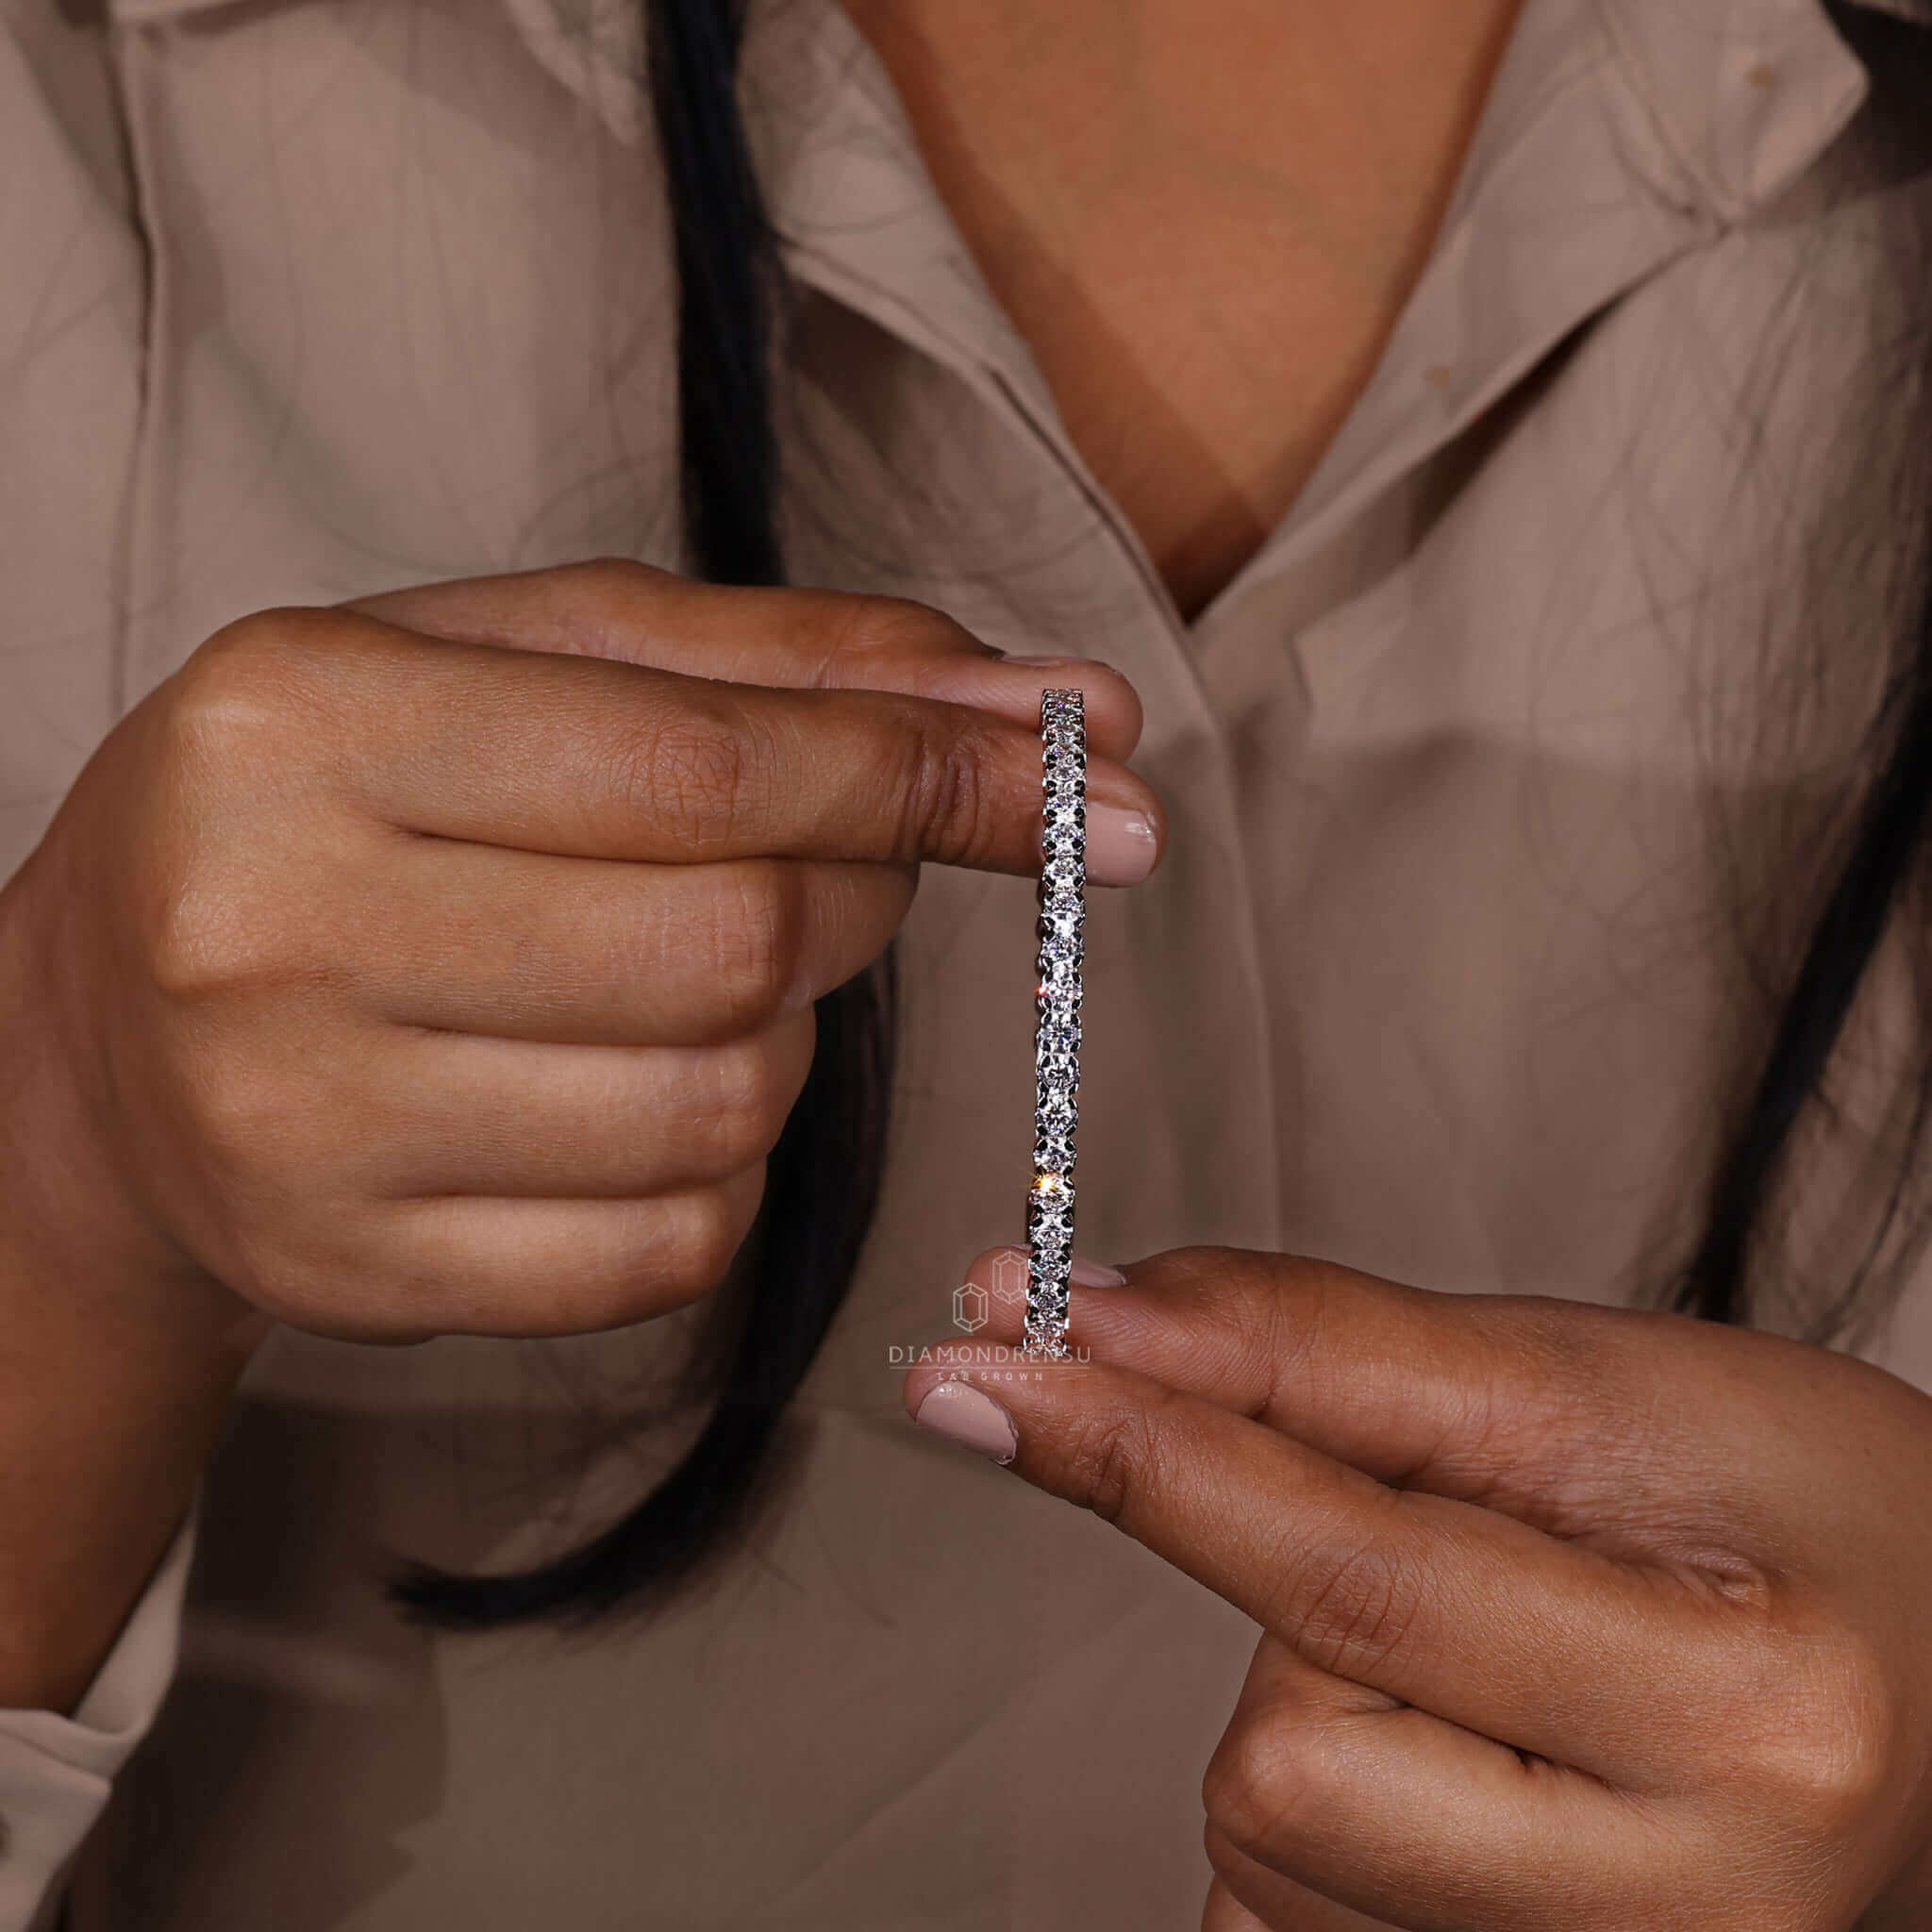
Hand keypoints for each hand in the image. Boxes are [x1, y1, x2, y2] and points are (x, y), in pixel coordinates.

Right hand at [1, 560, 1159, 1342]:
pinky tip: (640, 1091)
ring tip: (699, 972)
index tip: (1087, 768)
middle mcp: (278, 933)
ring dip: (790, 1036)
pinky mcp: (355, 1283)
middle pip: (736, 945)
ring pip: (726, 1107)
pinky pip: (672, 1248)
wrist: (105, 1032)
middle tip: (843, 861)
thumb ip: (798, 665)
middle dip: (859, 895)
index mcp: (309, 722)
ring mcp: (305, 1135)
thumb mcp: (529, 665)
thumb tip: (1072, 704)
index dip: (928, 772)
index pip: (707, 765)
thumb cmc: (347, 802)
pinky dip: (725, 1167)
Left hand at [906, 1246, 1931, 1930]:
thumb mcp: (1580, 1383)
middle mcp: (1698, 1925)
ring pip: (1268, 1836)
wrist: (1926, 1656)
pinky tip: (1447, 1748)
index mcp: (1749, 1719)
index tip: (981, 1362)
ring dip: (1315, 1698)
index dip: (1138, 1453)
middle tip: (1447, 1545)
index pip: (1352, 1579)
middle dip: (1294, 1609)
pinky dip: (1316, 1795)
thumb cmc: (1781, 1505)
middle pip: (1284, 1757)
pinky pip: (1281, 1913)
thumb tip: (1088, 1318)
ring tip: (1485, 1649)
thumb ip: (1318, 1352)